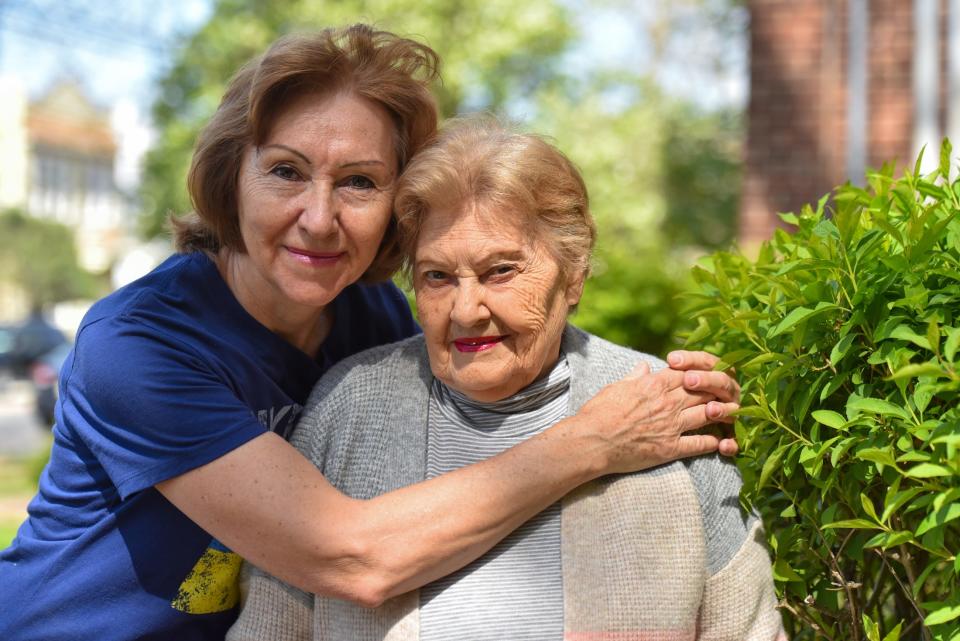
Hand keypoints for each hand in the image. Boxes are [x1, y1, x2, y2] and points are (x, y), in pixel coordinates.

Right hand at [574, 358, 740, 474]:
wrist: (592, 441)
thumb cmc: (599, 413)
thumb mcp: (616, 388)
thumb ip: (635, 377)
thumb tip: (644, 366)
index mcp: (654, 385)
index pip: (687, 373)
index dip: (701, 373)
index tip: (709, 374)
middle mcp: (667, 403)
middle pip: (702, 392)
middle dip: (717, 390)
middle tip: (728, 392)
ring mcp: (671, 426)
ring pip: (707, 414)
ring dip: (721, 413)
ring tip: (730, 413)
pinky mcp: (670, 448)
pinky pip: (699, 444)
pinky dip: (713, 442)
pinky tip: (721, 442)